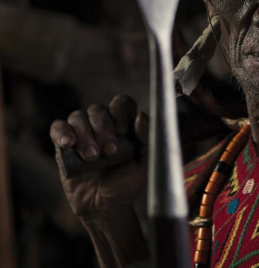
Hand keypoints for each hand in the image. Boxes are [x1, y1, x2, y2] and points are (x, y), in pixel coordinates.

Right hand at [50, 94, 148, 217]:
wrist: (105, 207)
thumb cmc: (127, 183)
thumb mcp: (145, 164)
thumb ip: (148, 138)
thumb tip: (141, 115)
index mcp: (124, 125)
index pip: (121, 103)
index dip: (121, 111)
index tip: (123, 130)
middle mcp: (103, 125)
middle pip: (98, 109)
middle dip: (103, 128)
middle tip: (110, 151)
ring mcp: (82, 134)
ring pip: (78, 116)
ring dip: (85, 134)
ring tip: (92, 157)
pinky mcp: (64, 145)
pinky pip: (58, 127)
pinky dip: (62, 132)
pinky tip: (69, 144)